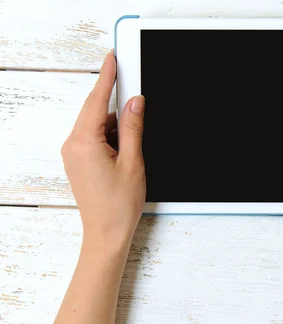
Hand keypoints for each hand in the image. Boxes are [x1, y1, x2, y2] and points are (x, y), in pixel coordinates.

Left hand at [61, 50, 145, 245]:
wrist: (106, 232)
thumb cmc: (119, 204)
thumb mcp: (133, 161)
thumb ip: (134, 128)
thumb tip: (136, 103)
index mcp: (84, 143)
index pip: (97, 101)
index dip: (107, 77)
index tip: (112, 59)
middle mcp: (73, 145)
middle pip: (96, 111)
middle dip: (117, 102)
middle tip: (135, 93)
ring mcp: (74, 154)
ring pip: (97, 125)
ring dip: (117, 126)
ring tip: (134, 147)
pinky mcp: (79, 161)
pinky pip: (94, 137)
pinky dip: (112, 136)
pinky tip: (126, 148)